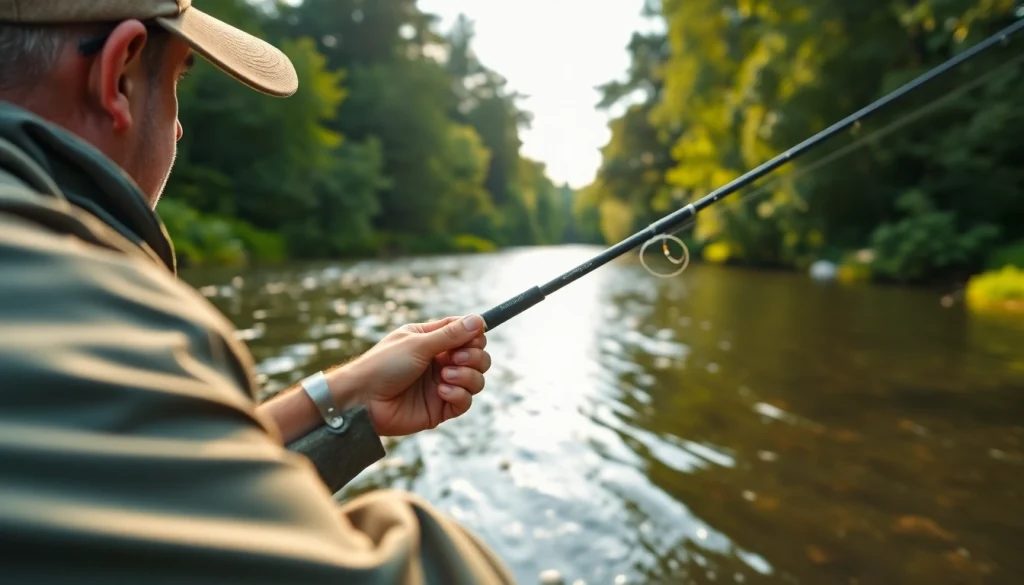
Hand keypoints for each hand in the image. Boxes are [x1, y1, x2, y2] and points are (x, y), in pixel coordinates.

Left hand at [331, 314, 490, 436]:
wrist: (362, 400)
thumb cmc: (383, 365)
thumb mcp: (418, 344)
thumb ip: (451, 335)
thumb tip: (479, 320)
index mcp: (432, 340)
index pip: (466, 333)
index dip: (474, 335)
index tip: (473, 336)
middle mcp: (440, 362)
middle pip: (477, 356)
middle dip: (474, 356)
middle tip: (455, 359)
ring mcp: (441, 385)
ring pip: (476, 380)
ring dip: (467, 375)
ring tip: (445, 375)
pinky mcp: (440, 408)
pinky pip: (465, 401)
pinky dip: (459, 394)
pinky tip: (441, 391)